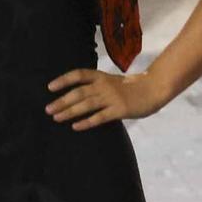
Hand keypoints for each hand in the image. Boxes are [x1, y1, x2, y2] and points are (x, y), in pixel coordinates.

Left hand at [46, 68, 161, 130]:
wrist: (154, 89)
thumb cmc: (132, 87)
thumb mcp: (113, 81)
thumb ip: (98, 86)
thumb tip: (79, 94)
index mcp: (102, 76)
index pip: (78, 74)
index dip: (63, 80)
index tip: (50, 87)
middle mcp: (104, 85)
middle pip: (78, 92)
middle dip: (61, 101)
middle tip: (47, 109)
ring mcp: (111, 97)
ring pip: (86, 105)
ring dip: (69, 111)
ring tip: (56, 118)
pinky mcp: (119, 110)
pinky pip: (100, 117)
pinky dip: (86, 122)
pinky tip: (76, 126)